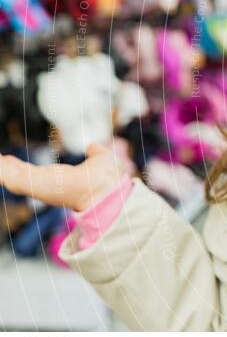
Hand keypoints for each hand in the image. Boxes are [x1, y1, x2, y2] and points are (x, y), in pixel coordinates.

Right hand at [0, 142, 130, 211]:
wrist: (105, 190)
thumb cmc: (106, 179)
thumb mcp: (99, 160)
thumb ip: (95, 153)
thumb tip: (93, 147)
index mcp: (54, 179)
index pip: (30, 172)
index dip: (17, 166)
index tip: (7, 159)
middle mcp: (42, 183)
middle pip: (15, 174)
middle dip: (3, 167)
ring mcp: (35, 185)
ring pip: (7, 176)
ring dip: (1, 168)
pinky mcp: (30, 184)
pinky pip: (5, 176)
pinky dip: (0, 171)